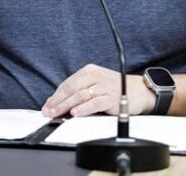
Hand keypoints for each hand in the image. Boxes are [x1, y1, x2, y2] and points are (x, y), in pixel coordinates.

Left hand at [41, 64, 155, 117]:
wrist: (139, 91)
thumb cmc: (115, 89)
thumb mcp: (95, 85)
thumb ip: (78, 91)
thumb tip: (57, 101)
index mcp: (89, 71)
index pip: (67, 84)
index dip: (55, 96)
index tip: (46, 106)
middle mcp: (95, 76)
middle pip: (71, 89)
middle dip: (57, 102)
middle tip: (48, 112)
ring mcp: (103, 86)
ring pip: (80, 96)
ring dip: (66, 106)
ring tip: (56, 114)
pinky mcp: (111, 97)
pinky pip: (94, 103)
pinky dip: (83, 108)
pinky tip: (75, 113)